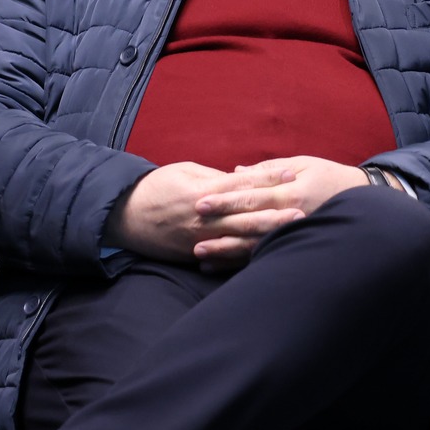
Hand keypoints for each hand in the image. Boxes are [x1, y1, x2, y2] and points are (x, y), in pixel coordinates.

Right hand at [104, 162, 304, 265]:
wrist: (124, 216)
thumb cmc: (156, 187)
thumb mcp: (185, 172)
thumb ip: (215, 178)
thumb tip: (242, 179)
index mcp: (203, 192)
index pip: (242, 185)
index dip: (268, 178)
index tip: (292, 173)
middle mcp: (204, 218)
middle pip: (247, 216)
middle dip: (276, 214)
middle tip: (304, 210)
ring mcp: (201, 240)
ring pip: (240, 239)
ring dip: (267, 236)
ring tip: (291, 233)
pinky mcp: (196, 255)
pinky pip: (225, 257)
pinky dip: (245, 255)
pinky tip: (265, 255)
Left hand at [191, 156, 384, 265]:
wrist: (365, 204)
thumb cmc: (330, 178)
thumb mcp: (303, 165)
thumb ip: (268, 170)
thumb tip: (235, 172)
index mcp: (290, 192)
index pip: (252, 197)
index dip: (225, 200)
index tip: (200, 202)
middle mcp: (290, 217)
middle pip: (249, 223)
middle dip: (219, 227)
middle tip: (192, 228)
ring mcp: (293, 237)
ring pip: (254, 246)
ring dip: (226, 251)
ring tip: (200, 253)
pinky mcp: (294, 249)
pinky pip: (264, 258)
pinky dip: (239, 263)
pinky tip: (219, 266)